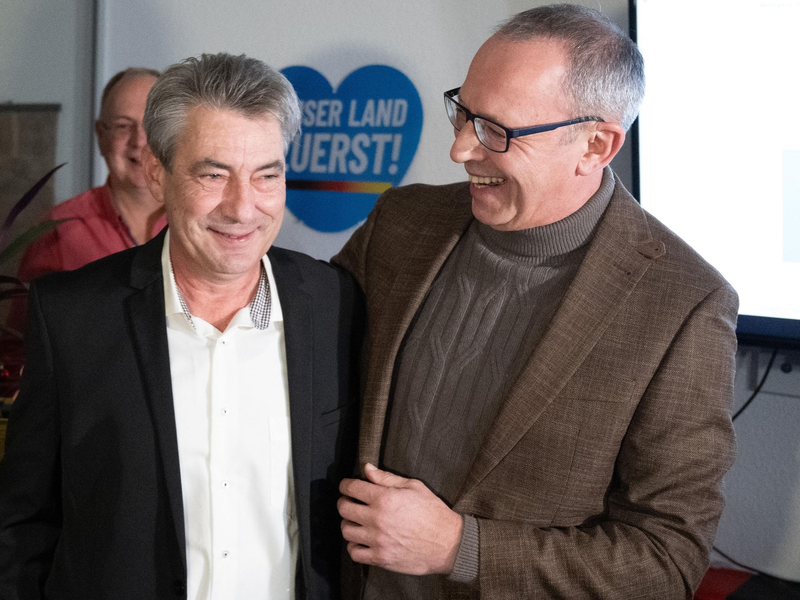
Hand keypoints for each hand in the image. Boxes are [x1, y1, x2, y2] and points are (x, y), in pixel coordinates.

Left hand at [338, 463, 462, 574]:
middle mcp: (377, 519)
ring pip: (346, 531)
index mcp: (385, 498)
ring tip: (356, 521)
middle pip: (344, 509)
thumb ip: (386, 477)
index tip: (347, 486)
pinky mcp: (380, 558)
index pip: (352, 488)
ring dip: (348, 524)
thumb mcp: (413, 487)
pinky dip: (354, 546)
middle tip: (350, 502)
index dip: (345, 485)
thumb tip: (366, 468)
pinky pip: (354, 553)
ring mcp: (377, 540)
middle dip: (344, 502)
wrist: (448, 543)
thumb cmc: (433, 512)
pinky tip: (361, 540)